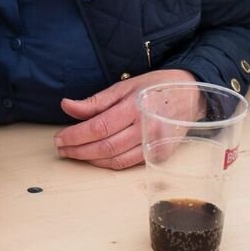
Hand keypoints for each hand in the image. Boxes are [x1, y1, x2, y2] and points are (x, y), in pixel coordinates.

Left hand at [55, 69, 195, 169]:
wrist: (190, 95)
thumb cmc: (155, 87)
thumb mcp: (124, 86)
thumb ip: (95, 101)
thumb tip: (66, 106)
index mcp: (134, 107)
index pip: (98, 127)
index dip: (75, 135)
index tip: (59, 138)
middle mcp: (145, 128)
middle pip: (104, 147)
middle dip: (78, 150)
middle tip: (61, 148)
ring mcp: (154, 144)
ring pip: (115, 160)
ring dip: (90, 160)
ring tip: (74, 153)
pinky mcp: (158, 155)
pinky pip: (128, 164)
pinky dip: (108, 164)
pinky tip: (96, 158)